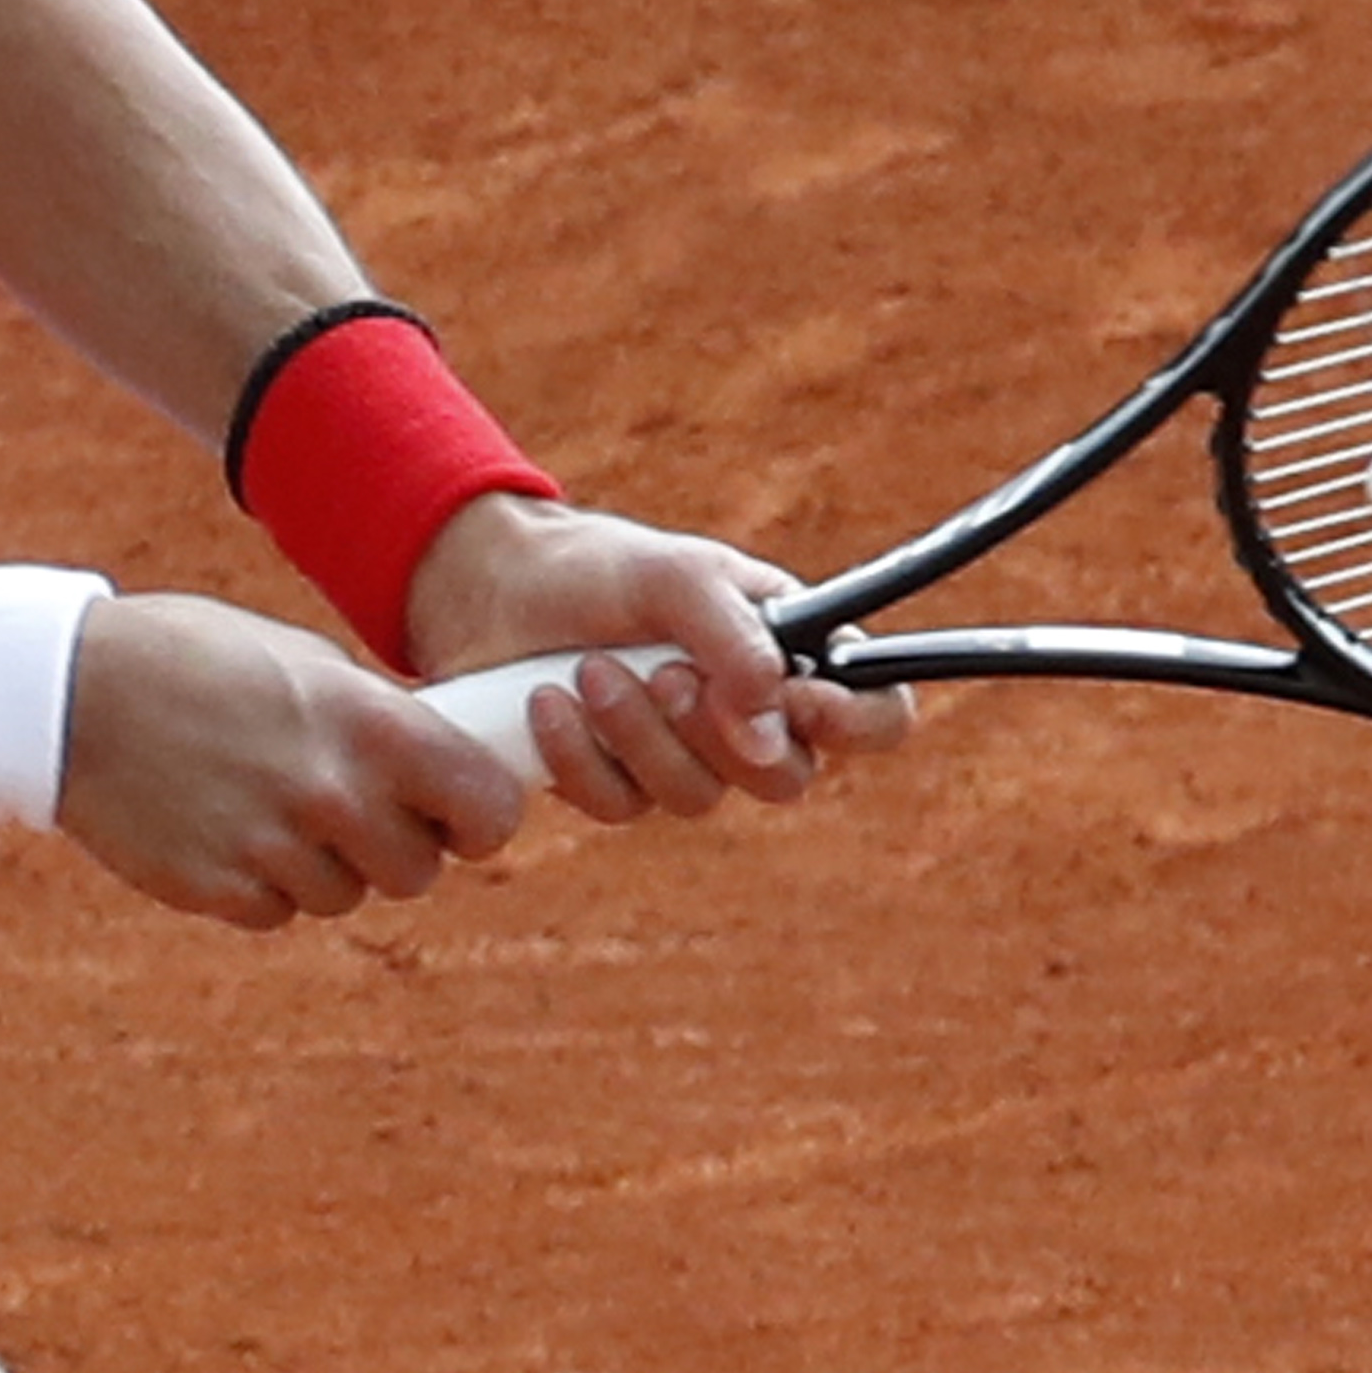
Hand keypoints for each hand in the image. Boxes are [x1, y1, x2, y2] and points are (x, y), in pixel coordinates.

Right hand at [59, 592, 529, 930]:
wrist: (72, 690)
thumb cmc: (197, 656)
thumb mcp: (307, 662)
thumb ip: (378, 722)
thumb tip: (441, 767)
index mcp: (370, 724)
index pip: (488, 809)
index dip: (481, 816)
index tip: (461, 811)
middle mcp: (333, 794)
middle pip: (418, 871)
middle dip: (395, 843)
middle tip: (348, 800)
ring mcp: (275, 850)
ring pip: (345, 895)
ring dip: (324, 863)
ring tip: (267, 797)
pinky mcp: (220, 892)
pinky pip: (277, 910)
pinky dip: (262, 882)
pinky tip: (223, 822)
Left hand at [399, 492, 916, 823]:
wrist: (494, 583)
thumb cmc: (602, 567)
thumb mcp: (678, 577)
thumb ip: (739, 645)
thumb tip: (774, 737)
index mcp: (790, 652)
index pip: (877, 713)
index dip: (859, 724)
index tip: (800, 703)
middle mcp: (750, 715)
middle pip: (785, 777)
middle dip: (715, 730)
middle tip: (663, 673)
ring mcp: (683, 757)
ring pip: (696, 796)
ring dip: (638, 733)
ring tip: (589, 670)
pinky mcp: (616, 784)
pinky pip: (620, 805)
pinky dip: (579, 754)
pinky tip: (545, 702)